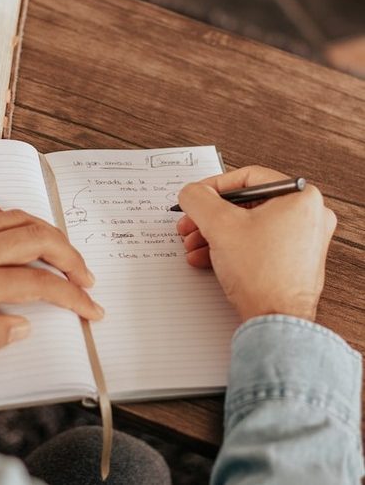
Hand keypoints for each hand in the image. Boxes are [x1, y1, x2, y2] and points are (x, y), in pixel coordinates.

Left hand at [0, 192, 102, 355]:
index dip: (73, 296)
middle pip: (37, 240)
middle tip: (87, 275)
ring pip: (15, 218)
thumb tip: (24, 327)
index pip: (39, 284)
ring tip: (61, 249)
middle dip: (71, 257)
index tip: (92, 307)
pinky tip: (5, 221)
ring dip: (46, 232)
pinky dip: (0, 210)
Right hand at [176, 166, 336, 321]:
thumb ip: (199, 199)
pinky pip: (256, 243)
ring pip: (248, 225)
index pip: (246, 178)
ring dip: (215, 233)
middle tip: (191, 223)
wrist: (275, 322)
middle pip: (245, 204)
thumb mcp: (219, 225)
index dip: (213, 187)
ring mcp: (303, 240)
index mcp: (300, 197)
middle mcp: (308, 215)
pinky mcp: (294, 260)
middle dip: (210, 216)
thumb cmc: (262, 277)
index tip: (196, 197)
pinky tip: (207, 257)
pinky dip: (230, 247)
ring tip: (195, 243)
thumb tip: (191, 192)